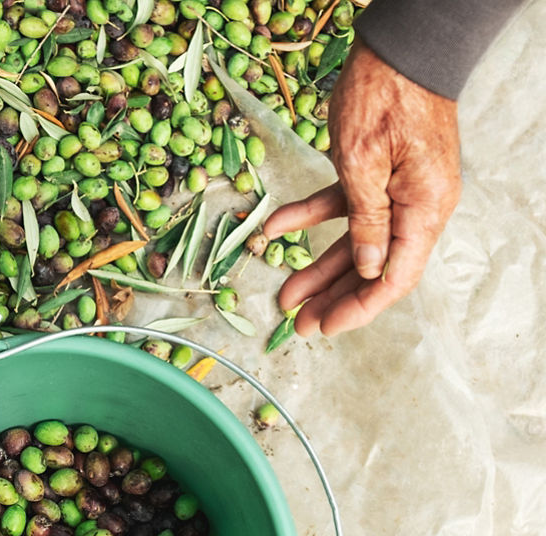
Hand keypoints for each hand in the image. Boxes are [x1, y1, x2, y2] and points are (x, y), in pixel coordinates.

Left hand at [263, 43, 461, 336]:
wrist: (399, 47)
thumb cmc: (385, 97)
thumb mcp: (362, 164)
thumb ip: (367, 220)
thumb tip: (368, 269)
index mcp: (424, 209)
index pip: (393, 277)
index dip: (359, 308)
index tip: (326, 327)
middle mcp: (416, 205)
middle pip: (372, 267)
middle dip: (334, 298)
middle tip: (299, 325)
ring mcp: (396, 190)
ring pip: (354, 242)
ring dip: (318, 268)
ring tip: (285, 296)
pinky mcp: (375, 173)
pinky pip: (341, 206)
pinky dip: (308, 217)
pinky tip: (273, 228)